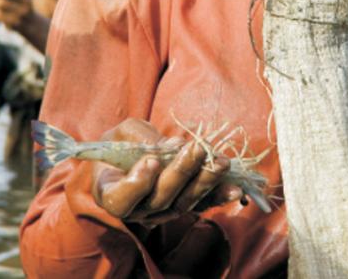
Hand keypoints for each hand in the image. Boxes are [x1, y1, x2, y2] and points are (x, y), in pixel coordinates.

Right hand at [91, 118, 243, 226]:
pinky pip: (202, 205)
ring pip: (184, 203)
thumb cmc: (121, 144)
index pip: (121, 199)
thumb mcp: (122, 133)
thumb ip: (139, 138)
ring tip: (221, 163)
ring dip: (205, 181)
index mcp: (112, 193)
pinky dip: (219, 197)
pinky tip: (235, 189)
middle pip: (160, 199)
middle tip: (197, 148)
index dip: (136, 184)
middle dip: (181, 172)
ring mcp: (162, 212)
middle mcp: (138, 210)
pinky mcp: (184, 207)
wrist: (129, 160)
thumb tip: (166, 147)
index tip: (151, 161)